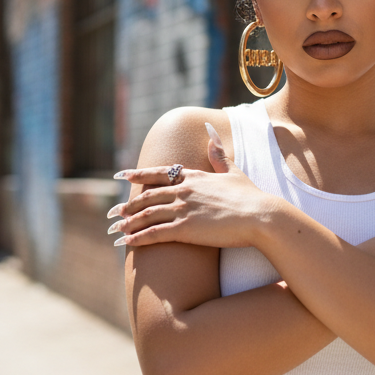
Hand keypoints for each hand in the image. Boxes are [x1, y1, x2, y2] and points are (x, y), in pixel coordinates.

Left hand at [107, 124, 279, 248]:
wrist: (261, 216)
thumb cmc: (251, 196)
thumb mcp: (233, 171)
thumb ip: (218, 154)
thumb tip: (210, 131)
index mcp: (194, 176)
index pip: (160, 173)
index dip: (138, 175)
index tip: (122, 176)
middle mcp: (185, 190)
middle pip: (148, 196)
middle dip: (129, 205)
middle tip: (114, 211)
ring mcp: (184, 208)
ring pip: (147, 215)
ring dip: (129, 222)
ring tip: (116, 229)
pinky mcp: (185, 228)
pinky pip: (155, 233)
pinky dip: (138, 237)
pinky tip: (127, 243)